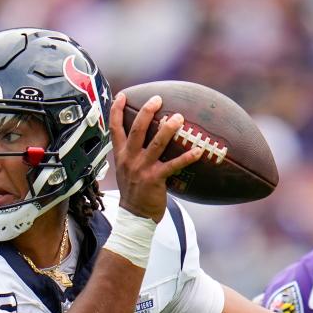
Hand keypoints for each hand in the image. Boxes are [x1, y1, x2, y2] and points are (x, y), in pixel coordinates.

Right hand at [109, 92, 203, 221]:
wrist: (134, 217)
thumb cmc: (133, 193)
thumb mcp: (125, 171)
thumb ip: (130, 155)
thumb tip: (142, 142)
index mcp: (120, 155)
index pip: (114, 128)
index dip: (116, 110)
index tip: (122, 95)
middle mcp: (129, 159)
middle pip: (137, 130)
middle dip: (146, 111)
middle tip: (157, 99)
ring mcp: (142, 169)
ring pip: (156, 143)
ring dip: (168, 129)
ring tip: (179, 117)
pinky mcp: (155, 179)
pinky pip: (174, 165)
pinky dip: (187, 157)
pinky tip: (198, 150)